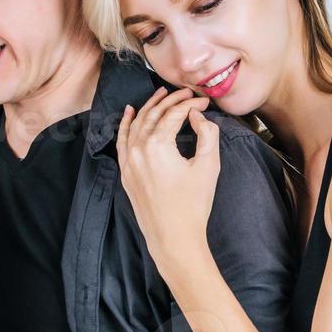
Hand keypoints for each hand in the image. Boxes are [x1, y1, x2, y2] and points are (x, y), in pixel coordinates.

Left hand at [115, 86, 220, 265]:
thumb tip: (196, 117)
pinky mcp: (125, 172)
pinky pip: (123, 141)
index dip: (190, 105)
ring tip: (161, 94)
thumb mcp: (208, 166)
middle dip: (170, 101)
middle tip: (186, 94)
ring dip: (149, 107)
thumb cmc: (193, 205)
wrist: (173, 237)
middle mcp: (138, 150)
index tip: (203, 103)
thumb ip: (207, 134)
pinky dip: (126, 124)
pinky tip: (130, 112)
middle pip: (154, 115)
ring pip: (137, 124)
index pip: (174, 115)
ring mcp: (128, 161)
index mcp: (158, 146)